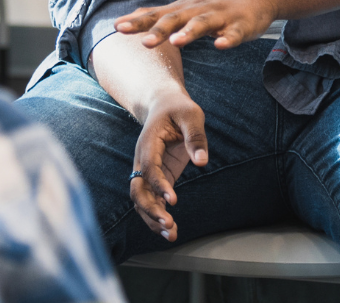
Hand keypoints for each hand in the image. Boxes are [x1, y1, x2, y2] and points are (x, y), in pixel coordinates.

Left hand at [115, 0, 278, 49]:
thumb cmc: (216, 4)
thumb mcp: (186, 6)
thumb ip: (160, 14)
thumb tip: (132, 17)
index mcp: (185, 8)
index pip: (157, 15)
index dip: (138, 22)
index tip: (117, 28)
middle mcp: (200, 10)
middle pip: (177, 19)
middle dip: (160, 30)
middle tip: (144, 43)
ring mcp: (221, 16)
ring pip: (204, 24)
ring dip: (190, 32)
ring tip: (177, 42)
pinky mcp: (242, 25)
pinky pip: (234, 33)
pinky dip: (227, 39)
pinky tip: (221, 45)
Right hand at [130, 90, 209, 240]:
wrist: (165, 105)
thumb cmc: (178, 109)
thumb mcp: (191, 115)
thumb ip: (195, 137)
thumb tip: (202, 161)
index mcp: (149, 143)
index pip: (149, 168)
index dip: (158, 185)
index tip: (173, 200)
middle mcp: (143, 160)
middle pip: (137, 190)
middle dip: (150, 209)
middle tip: (168, 224)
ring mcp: (148, 171)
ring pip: (141, 200)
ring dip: (152, 218)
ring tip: (171, 234)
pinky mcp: (157, 178)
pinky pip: (152, 200)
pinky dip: (158, 215)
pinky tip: (171, 230)